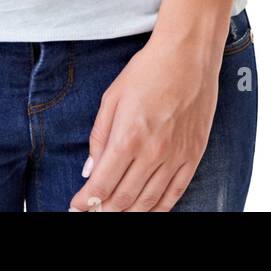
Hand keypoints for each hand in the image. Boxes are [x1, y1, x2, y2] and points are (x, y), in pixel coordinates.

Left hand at [67, 36, 219, 211]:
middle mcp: (153, 153)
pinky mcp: (193, 156)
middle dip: (104, 210)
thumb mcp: (112, 97)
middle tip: (93, 211)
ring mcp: (176, 157)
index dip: (86, 201)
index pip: (102, 183)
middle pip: (124, 199)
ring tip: (114, 214)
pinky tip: (146, 211)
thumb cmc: (147, 71)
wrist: (188, 56)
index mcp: (128, 137)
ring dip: (128, 214)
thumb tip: (89, 170)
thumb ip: (99, 136)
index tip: (76, 207)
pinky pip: (175, 194)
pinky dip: (158, 209)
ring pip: (149, 202)